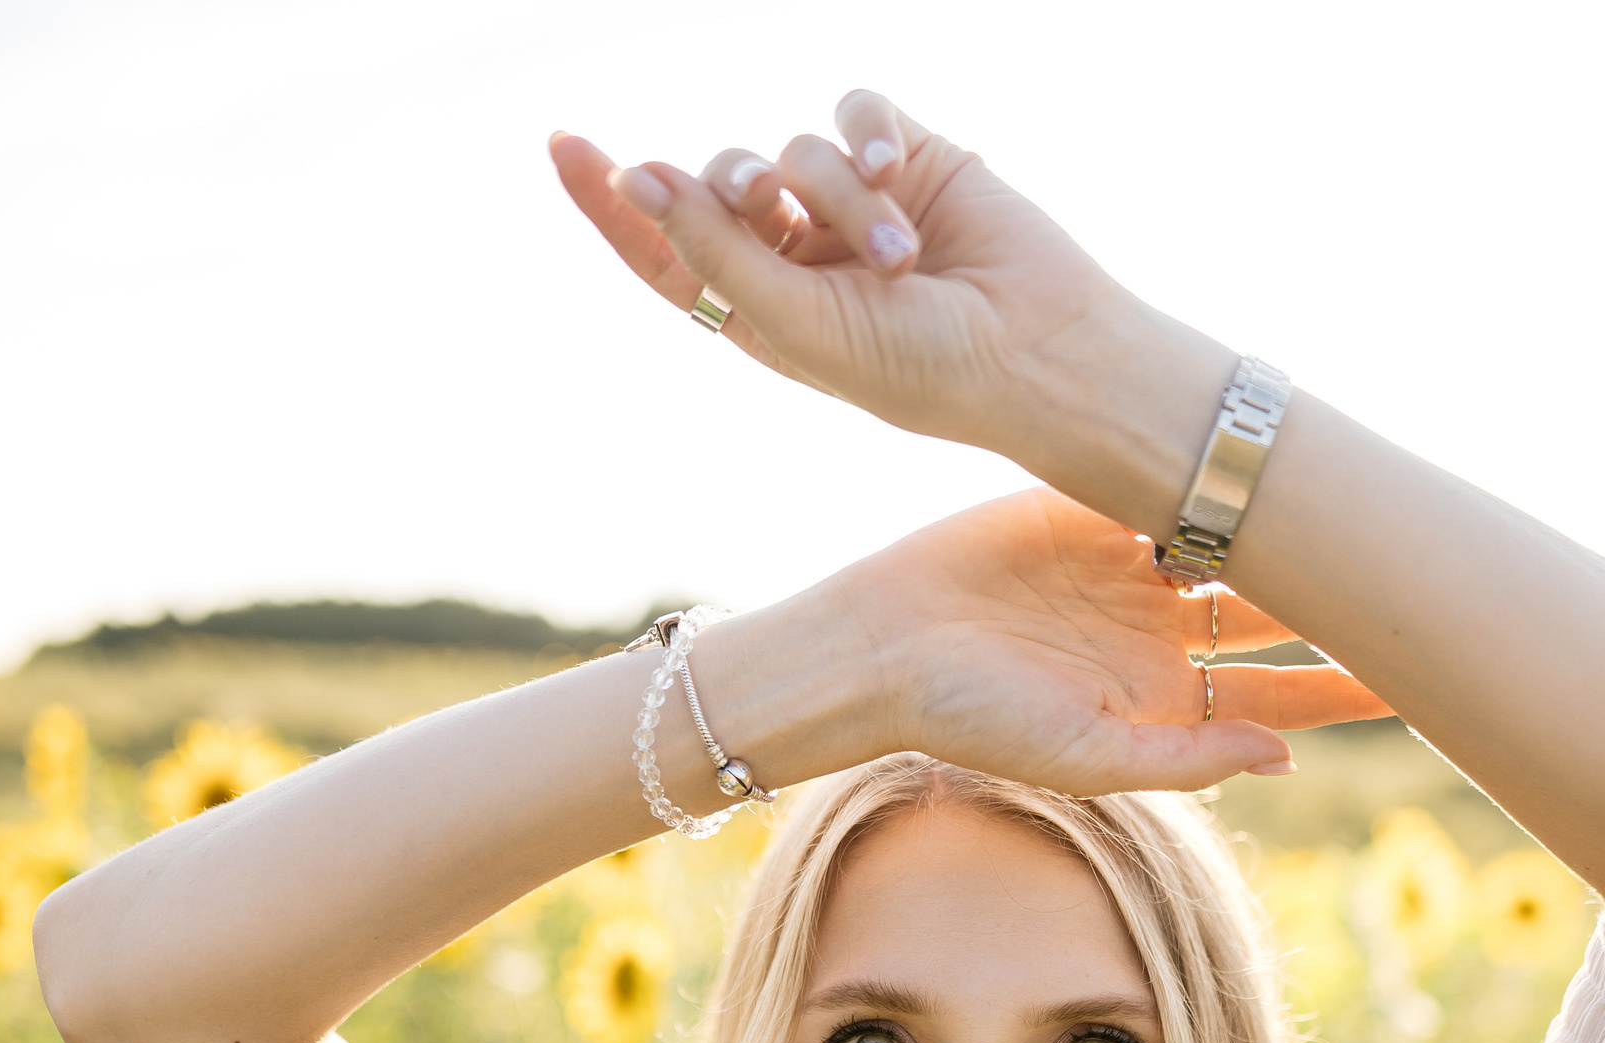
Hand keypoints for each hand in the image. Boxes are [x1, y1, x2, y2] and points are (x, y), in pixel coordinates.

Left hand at [551, 93, 1231, 536]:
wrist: (1041, 354)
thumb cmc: (923, 369)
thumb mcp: (802, 328)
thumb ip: (717, 255)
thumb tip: (642, 178)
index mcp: (755, 309)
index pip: (661, 247)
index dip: (611, 200)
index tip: (564, 144)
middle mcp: (795, 253)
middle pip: (722, 183)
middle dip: (737, 190)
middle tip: (771, 210)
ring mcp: (849, 203)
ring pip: (795, 149)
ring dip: (839, 196)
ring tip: (898, 255)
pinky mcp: (908, 156)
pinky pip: (856, 110)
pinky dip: (870, 135)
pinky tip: (903, 176)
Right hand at [773, 488, 1388, 797]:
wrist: (876, 644)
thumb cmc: (966, 718)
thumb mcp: (1081, 755)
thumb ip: (1185, 758)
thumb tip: (1290, 754)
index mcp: (1164, 705)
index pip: (1285, 694)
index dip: (1358, 684)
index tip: (1442, 672)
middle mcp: (1158, 639)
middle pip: (1280, 614)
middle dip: (1349, 596)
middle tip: (1442, 568)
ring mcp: (1127, 572)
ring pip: (1236, 543)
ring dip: (1295, 524)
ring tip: (1373, 496)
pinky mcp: (1090, 514)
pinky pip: (1170, 486)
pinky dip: (1222, 472)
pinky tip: (1282, 447)